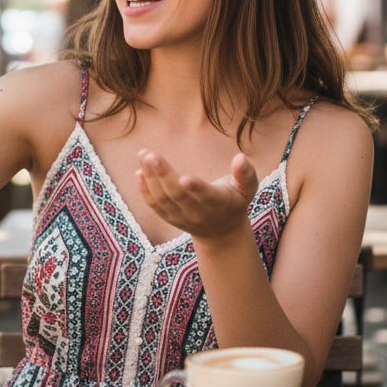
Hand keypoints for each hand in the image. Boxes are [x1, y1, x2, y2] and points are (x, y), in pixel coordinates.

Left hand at [135, 148, 258, 242]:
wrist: (221, 232)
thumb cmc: (234, 201)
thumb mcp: (247, 189)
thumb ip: (245, 174)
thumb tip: (240, 157)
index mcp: (218, 203)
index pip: (206, 196)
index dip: (196, 188)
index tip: (184, 177)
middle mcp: (198, 212)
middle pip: (177, 195)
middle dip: (163, 174)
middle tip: (150, 155)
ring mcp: (181, 217)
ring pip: (163, 199)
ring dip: (150, 178)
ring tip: (143, 155)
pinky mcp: (170, 217)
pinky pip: (155, 205)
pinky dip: (145, 191)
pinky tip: (139, 172)